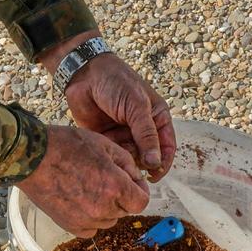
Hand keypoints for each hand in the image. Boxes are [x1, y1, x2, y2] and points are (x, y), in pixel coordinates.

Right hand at [18, 125, 150, 235]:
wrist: (32, 157)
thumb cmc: (66, 146)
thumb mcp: (104, 144)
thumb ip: (127, 163)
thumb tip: (136, 178)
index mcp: (115, 187)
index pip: (141, 201)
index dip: (139, 190)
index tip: (131, 183)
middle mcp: (104, 208)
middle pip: (126, 210)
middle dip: (122, 196)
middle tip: (105, 178)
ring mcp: (87, 220)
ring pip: (109, 220)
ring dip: (106, 207)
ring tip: (89, 186)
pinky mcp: (71, 226)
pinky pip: (91, 228)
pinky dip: (91, 217)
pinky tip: (80, 199)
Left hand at [61, 52, 176, 180]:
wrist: (84, 74)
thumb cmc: (116, 83)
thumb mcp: (136, 106)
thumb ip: (146, 135)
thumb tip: (155, 163)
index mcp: (157, 118)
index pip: (167, 146)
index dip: (163, 162)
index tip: (155, 176)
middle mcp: (142, 129)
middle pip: (148, 156)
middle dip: (141, 162)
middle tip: (132, 164)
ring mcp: (124, 134)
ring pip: (130, 157)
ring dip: (126, 159)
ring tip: (117, 151)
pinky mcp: (107, 137)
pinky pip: (113, 153)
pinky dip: (112, 155)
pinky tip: (106, 150)